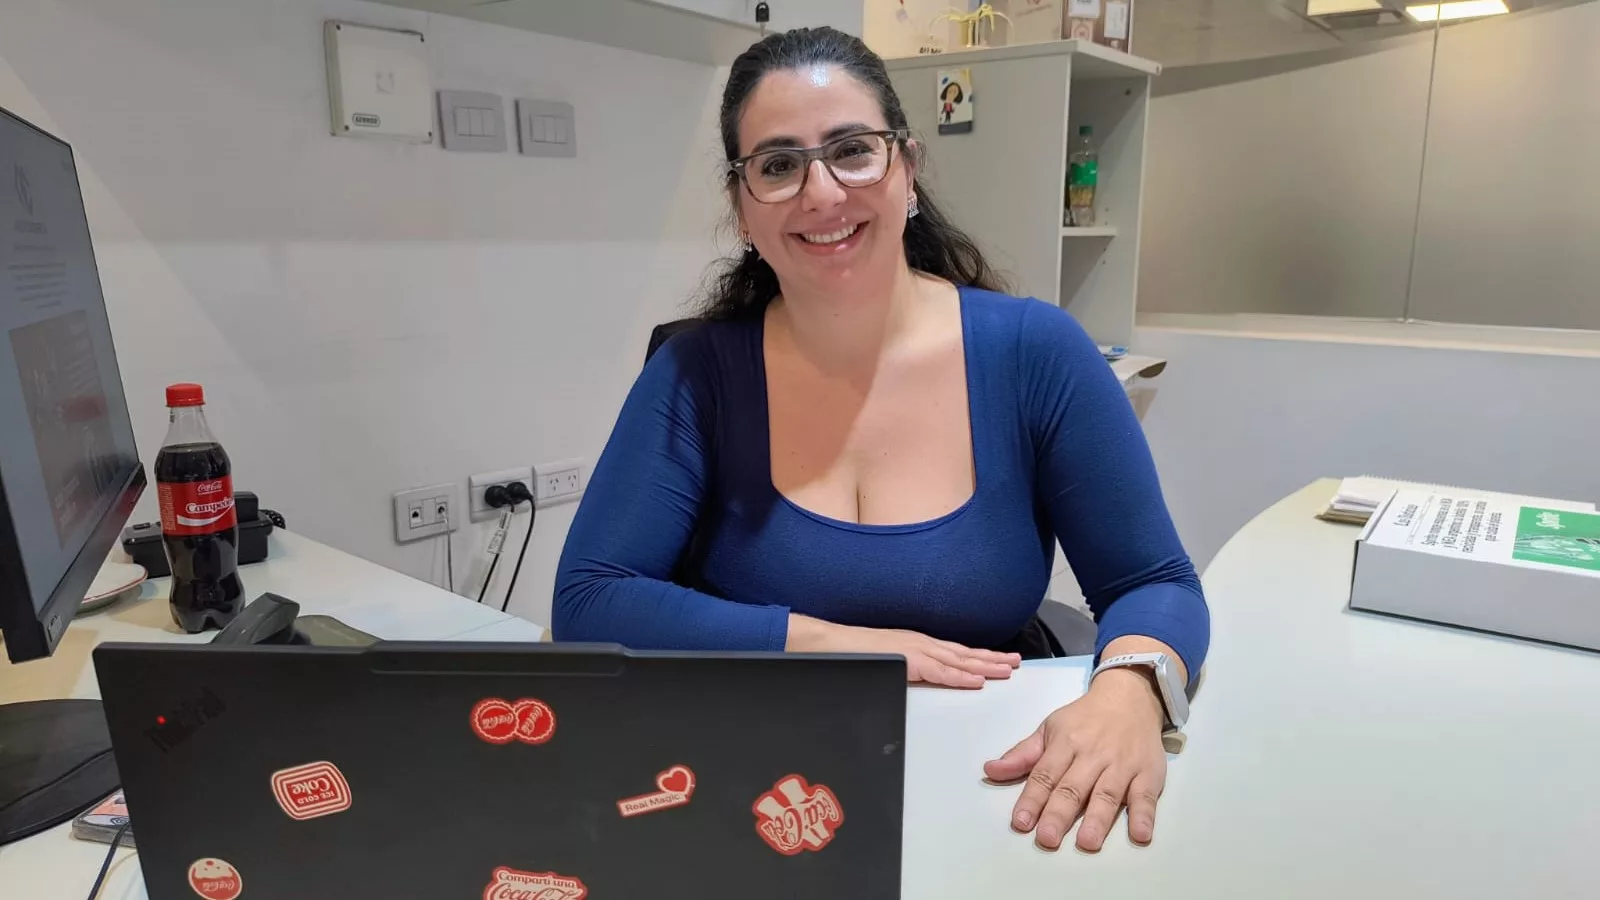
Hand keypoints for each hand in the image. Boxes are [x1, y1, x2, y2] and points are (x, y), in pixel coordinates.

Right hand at [787, 615, 1019, 687]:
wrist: (826, 644)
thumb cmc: (851, 655)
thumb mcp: (886, 664)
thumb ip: (906, 672)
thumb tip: (918, 682)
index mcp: (917, 645)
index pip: (955, 652)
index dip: (979, 657)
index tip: (1000, 661)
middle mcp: (921, 643)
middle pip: (964, 653)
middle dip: (992, 658)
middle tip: (1017, 663)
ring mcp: (915, 649)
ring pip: (958, 659)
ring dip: (985, 665)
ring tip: (1008, 669)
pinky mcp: (907, 659)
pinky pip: (940, 670)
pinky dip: (961, 675)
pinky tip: (977, 679)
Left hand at [983, 668, 1166, 850]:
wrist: (1130, 697)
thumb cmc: (1085, 719)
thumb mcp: (1050, 729)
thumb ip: (1022, 755)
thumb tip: (990, 771)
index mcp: (1065, 743)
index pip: (1045, 774)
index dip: (1032, 799)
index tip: (1021, 823)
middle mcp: (1093, 754)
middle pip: (1074, 787)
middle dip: (1059, 814)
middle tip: (1047, 839)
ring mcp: (1122, 764)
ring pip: (1108, 793)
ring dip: (1098, 819)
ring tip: (1087, 842)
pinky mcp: (1149, 773)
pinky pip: (1146, 796)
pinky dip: (1144, 816)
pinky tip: (1140, 835)